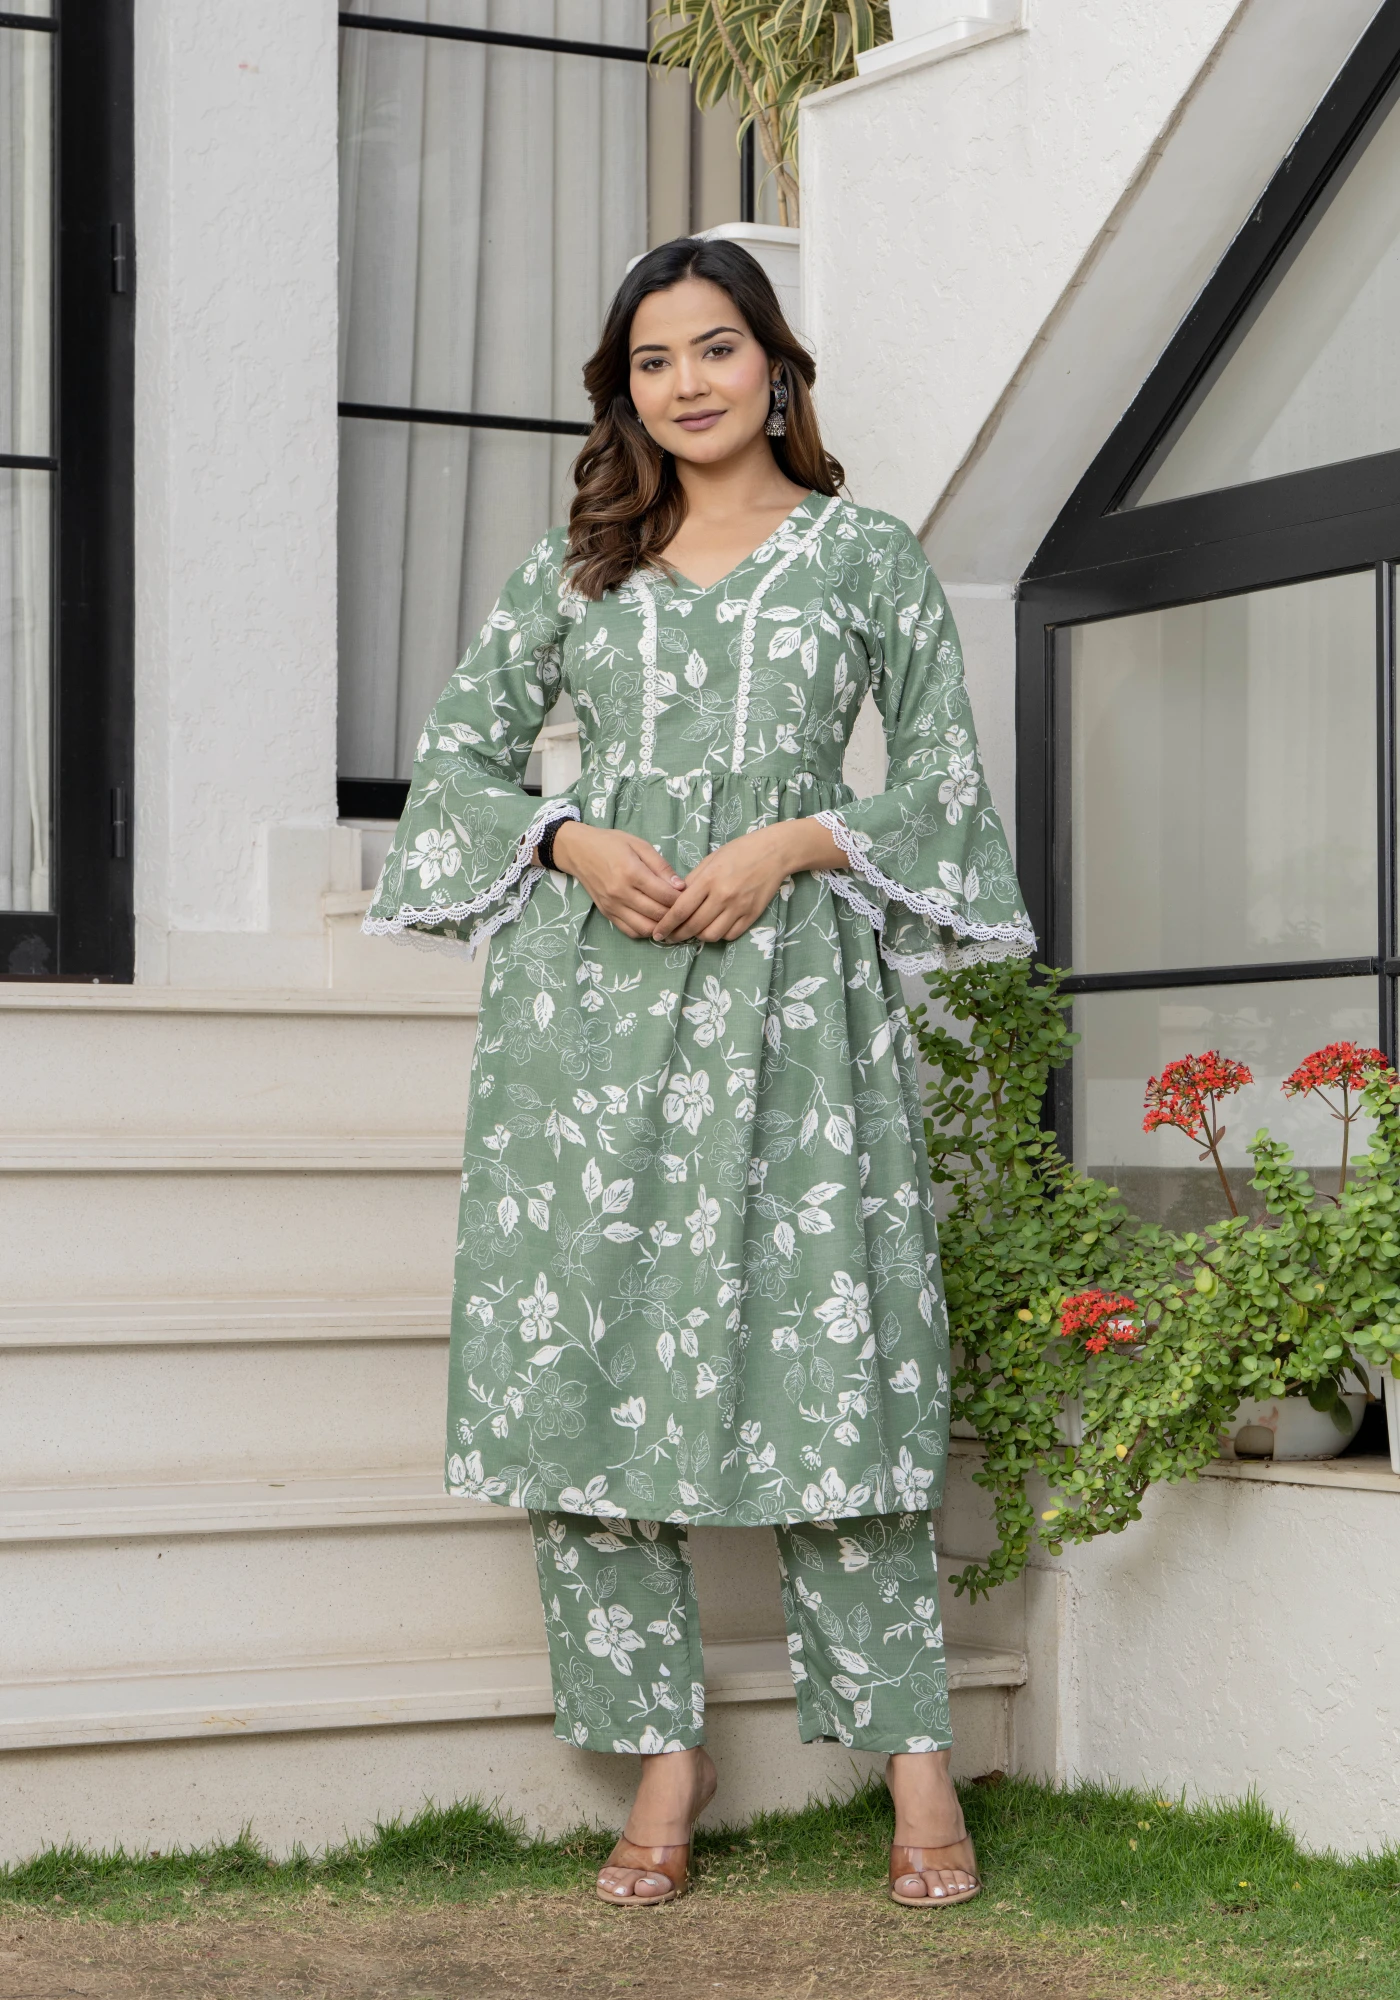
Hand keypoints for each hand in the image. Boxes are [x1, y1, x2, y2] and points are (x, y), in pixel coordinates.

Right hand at [549, 821, 683, 939]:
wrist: (578, 850)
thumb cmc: (611, 843)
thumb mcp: (640, 845)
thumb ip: (661, 866)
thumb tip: (680, 886)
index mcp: (631, 872)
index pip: (664, 895)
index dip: (681, 899)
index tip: (689, 895)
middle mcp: (621, 893)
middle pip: (657, 914)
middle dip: (675, 913)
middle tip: (684, 909)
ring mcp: (613, 906)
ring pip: (645, 928)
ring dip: (661, 927)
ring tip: (671, 918)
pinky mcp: (607, 914)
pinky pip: (630, 931)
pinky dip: (646, 931)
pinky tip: (654, 922)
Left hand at [651, 819, 844, 944]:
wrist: (774, 852)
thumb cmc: (739, 852)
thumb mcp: (710, 859)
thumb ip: (693, 881)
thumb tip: (676, 901)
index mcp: (709, 879)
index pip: (681, 909)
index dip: (666, 925)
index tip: (658, 933)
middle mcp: (723, 896)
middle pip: (694, 926)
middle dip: (678, 935)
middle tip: (670, 937)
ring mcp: (739, 907)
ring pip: (711, 935)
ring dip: (698, 936)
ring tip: (694, 930)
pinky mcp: (752, 915)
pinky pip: (730, 935)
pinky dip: (719, 935)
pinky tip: (714, 927)